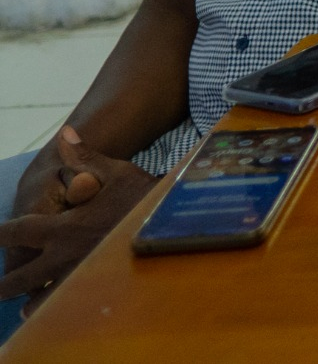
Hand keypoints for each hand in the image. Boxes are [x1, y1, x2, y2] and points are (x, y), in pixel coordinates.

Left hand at [0, 127, 156, 305]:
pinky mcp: (96, 291)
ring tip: (23, 305)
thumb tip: (64, 133)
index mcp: (63, 228)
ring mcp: (78, 277)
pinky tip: (52, 310)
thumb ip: (84, 158)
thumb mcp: (116, 172)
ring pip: (39, 300)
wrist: (176, 225)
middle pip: (18, 279)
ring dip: (28, 300)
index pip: (16, 232)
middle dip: (3, 284)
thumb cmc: (145, 197)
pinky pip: (66, 306)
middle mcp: (64, 256)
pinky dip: (54, 308)